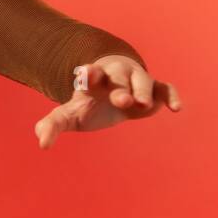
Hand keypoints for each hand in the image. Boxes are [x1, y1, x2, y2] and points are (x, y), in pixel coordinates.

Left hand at [33, 54, 181, 148]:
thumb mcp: (69, 114)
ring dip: (142, 90)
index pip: (88, 74)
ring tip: (142, 105)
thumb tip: (41, 143)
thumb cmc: (88, 103)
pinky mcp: (154, 90)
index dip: (88, 74)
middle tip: (122, 101)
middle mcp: (115, 76)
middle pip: (118, 77)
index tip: (85, 75)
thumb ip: (53, 125)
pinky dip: (170, 96)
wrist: (112, 91)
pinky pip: (165, 89)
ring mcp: (136, 81)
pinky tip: (175, 109)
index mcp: (92, 80)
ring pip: (142, 80)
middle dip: (120, 88)